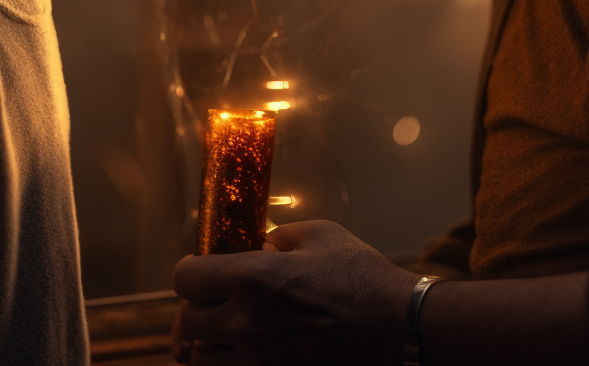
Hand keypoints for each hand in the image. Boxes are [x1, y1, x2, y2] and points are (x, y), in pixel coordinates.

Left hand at [171, 219, 418, 365]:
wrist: (403, 333)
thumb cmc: (364, 279)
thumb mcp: (322, 236)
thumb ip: (280, 237)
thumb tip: (257, 248)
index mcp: (253, 279)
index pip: (186, 278)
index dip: (191, 271)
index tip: (201, 270)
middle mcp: (246, 325)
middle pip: (187, 323)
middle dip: (197, 308)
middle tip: (216, 302)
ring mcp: (259, 364)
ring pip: (203, 360)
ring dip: (211, 345)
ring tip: (228, 333)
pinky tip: (247, 354)